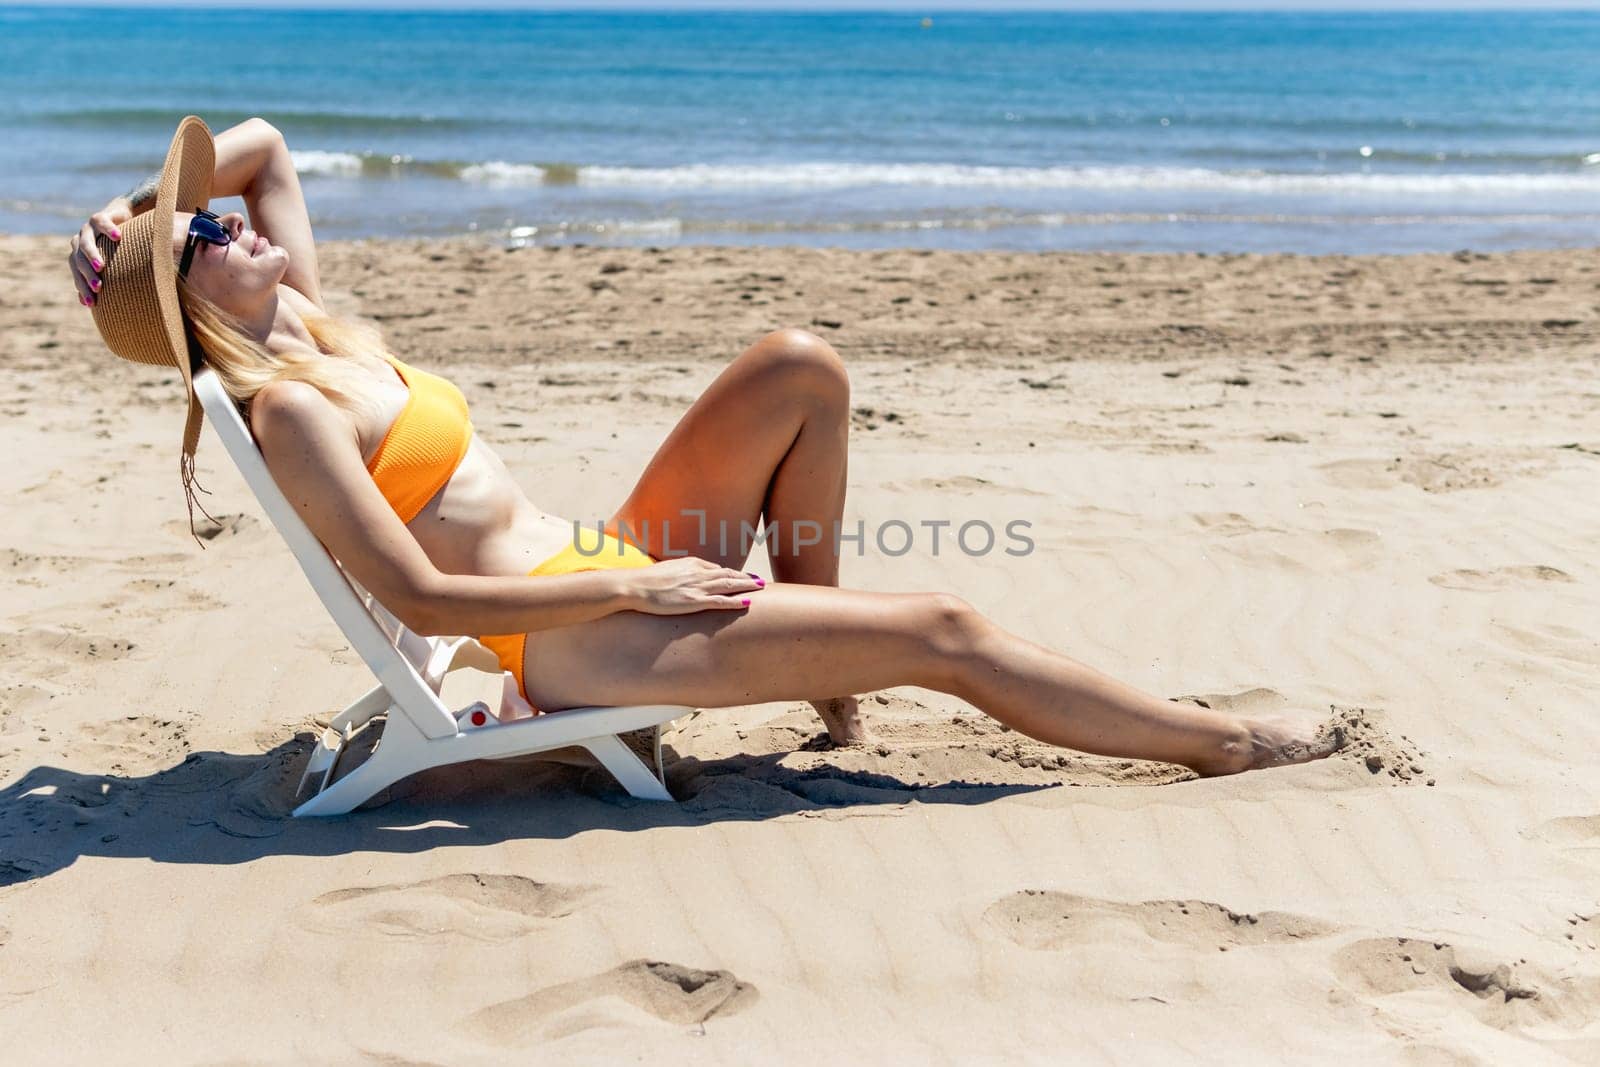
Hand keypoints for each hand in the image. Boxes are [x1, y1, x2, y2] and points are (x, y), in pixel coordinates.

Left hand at [67, 198, 133, 307]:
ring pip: (86, 243)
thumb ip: (96, 279)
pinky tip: (118, 238)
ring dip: (92, 255)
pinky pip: (102, 223)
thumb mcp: (107, 264)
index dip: (83, 288)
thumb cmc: (114, 247)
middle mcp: (80, 242)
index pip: (77, 274)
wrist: (118, 217)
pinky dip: (109, 230)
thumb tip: (85, 304)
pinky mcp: (100, 217)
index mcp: (78, 256)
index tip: (92, 304)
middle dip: (87, 275)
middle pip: (79, 260)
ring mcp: (88, 229)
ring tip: (101, 267)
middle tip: (98, 288)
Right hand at [621, 556, 765, 615]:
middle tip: (761, 581)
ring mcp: (697, 587)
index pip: (717, 568)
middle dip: (746, 578)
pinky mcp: (694, 601)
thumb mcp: (667, 572)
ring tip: (761, 587)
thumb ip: (680, 574)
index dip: (732, 573)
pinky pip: (721, 601)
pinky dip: (736, 601)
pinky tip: (748, 602)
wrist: (634, 586)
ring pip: (729, 584)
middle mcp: (698, 572)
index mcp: (691, 564)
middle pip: (729, 574)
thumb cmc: (645, 581)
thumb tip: (686, 580)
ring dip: (747, 586)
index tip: (744, 577)